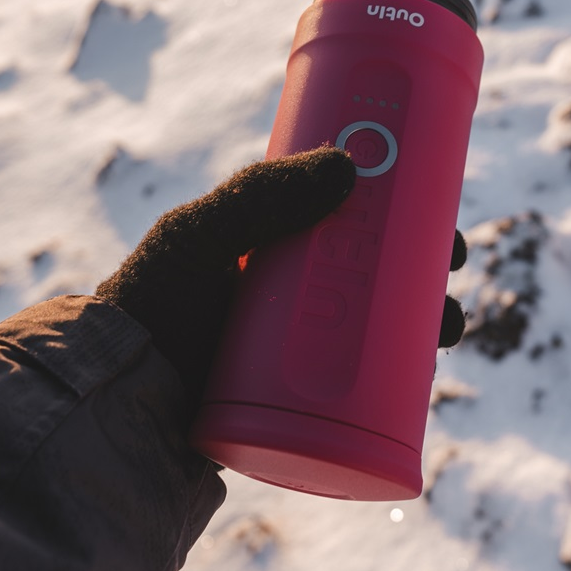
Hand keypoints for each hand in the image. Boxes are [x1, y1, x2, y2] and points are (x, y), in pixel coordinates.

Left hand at [96, 147, 466, 409]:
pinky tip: (427, 376)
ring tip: (449, 327)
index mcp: (272, 246)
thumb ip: (261, 195)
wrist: (120, 402)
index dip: (399, 211)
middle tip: (451, 263)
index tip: (436, 206)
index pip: (350, 218)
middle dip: (424, 266)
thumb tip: (351, 168)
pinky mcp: (301, 398)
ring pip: (379, 327)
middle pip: (376, 271)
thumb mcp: (200, 234)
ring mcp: (298, 346)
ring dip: (425, 321)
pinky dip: (401, 377)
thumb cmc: (152, 305)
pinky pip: (363, 382)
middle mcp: (292, 292)